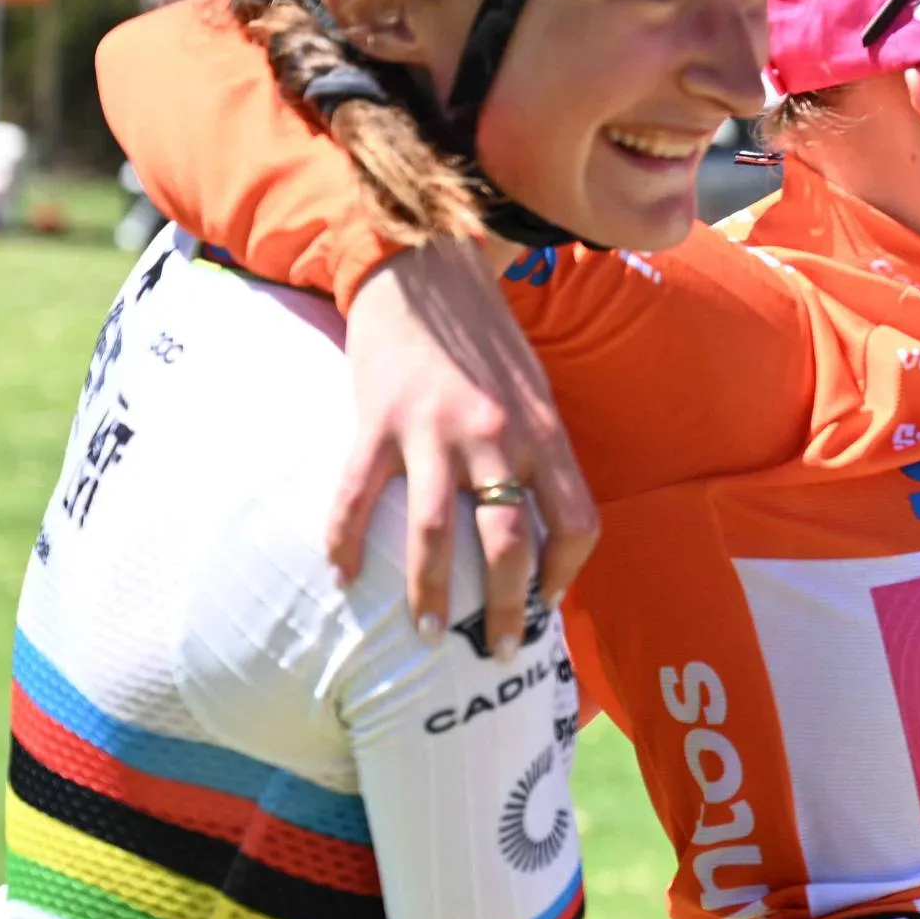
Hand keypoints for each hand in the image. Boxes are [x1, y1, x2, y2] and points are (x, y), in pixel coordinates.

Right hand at [338, 242, 595, 651]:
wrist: (423, 269)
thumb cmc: (485, 339)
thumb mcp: (536, 393)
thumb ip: (538, 454)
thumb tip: (539, 527)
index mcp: (545, 432)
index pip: (577, 522)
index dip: (568, 574)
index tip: (550, 604)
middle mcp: (495, 438)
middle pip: (509, 543)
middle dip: (507, 608)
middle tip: (498, 649)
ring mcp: (432, 433)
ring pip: (437, 536)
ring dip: (432, 595)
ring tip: (430, 635)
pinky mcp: (376, 423)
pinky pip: (358, 499)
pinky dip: (346, 544)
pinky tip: (342, 578)